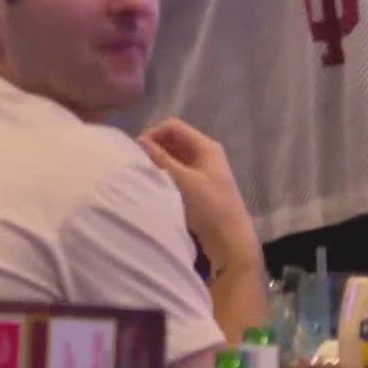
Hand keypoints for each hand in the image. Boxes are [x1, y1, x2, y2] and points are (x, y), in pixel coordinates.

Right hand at [139, 118, 259, 266]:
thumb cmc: (209, 207)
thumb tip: (139, 141)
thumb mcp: (182, 180)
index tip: (137, 151)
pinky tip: (155, 184)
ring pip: (173, 156)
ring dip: (158, 162)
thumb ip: (160, 158)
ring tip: (145, 174)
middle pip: (173, 140)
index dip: (153, 133)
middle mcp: (205, 154)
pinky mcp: (198, 186)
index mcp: (206, 147)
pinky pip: (177, 171)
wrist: (229, 240)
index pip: (173, 126)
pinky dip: (165, 174)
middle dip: (154, 148)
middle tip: (138, 163)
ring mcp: (202, 170)